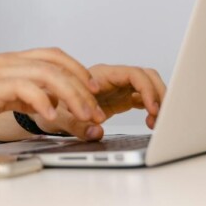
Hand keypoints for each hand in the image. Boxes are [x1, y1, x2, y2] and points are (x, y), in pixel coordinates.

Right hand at [0, 48, 106, 130]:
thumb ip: (19, 95)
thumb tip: (44, 103)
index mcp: (10, 61)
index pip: (53, 56)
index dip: (78, 70)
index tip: (94, 90)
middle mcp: (7, 62)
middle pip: (56, 64)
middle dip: (82, 87)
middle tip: (96, 110)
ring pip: (47, 74)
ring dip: (71, 95)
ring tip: (82, 115)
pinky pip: (24, 87)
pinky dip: (42, 100)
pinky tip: (50, 116)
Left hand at [33, 64, 166, 140]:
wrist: (43, 107)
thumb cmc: (48, 106)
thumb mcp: (57, 118)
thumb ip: (76, 125)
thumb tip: (97, 132)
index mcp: (99, 76)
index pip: (132, 74)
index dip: (146, 89)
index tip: (152, 108)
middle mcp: (111, 79)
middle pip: (145, 76)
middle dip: (158, 94)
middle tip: (162, 116)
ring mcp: (117, 87)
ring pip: (147, 86)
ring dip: (157, 100)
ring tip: (157, 121)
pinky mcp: (120, 98)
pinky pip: (142, 98)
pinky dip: (151, 107)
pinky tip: (151, 122)